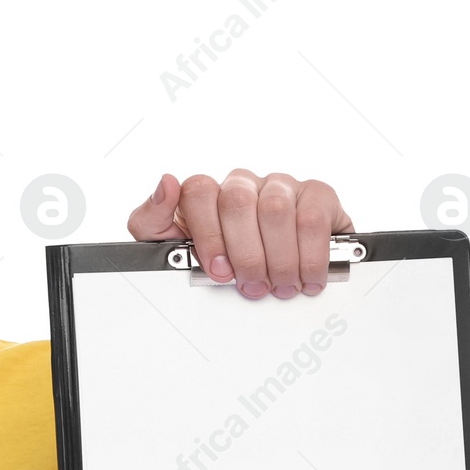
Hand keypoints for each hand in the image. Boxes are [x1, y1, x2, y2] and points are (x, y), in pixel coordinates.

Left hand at [128, 170, 353, 297]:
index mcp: (208, 194)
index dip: (207, 235)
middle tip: (251, 284)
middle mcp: (243, 184)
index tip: (217, 269)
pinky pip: (313, 217)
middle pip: (237, 201)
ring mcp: (280, 185)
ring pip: (275, 210)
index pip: (198, 192)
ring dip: (278, 259)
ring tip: (280, 285)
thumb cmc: (224, 260)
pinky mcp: (317, 194)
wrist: (279, 269)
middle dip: (244, 253)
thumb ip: (152, 221)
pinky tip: (306, 275)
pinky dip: (310, 255)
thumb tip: (166, 184)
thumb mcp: (173, 248)